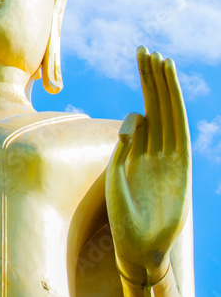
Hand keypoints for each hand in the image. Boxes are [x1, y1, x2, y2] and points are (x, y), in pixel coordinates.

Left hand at [106, 46, 191, 285]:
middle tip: (147, 49)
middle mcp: (157, 149)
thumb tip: (134, 121)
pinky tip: (162, 93)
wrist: (139, 247)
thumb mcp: (117, 175)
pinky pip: (176, 135)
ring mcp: (169, 158)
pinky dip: (171, 115)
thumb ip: (124, 147)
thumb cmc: (125, 215)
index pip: (144, 108)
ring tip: (161, 61)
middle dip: (152, 78)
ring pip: (167, 115)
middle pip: (156, 106)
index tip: (140, 57)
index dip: (144, 84)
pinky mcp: (180, 170)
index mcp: (139, 150)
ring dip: (164, 89)